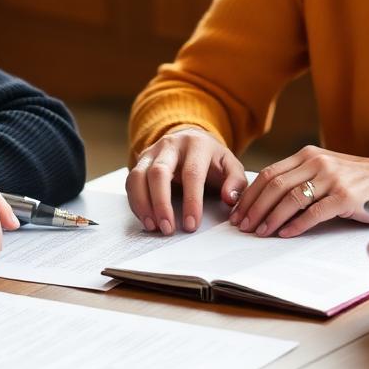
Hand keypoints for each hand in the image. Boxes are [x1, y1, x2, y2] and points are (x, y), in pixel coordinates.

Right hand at [126, 126, 246, 234]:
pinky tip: (146, 219)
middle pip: (159, 172)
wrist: (193, 140)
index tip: (191, 225)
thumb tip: (229, 198)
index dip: (191, 201)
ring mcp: (152, 151)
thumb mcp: (231, 166)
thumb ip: (236, 182)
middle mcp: (171, 145)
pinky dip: (136, 202)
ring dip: (143, 204)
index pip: (192, 173)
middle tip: (167, 229)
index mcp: (196, 144)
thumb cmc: (212, 159)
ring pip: (139, 175)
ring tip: (153, 226)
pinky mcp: (140, 161)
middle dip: (161, 203)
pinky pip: (131, 182)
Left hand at [230, 145, 368, 237]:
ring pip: (290, 199)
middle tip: (242, 225)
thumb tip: (268, 201)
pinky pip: (313, 213)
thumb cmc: (360, 180)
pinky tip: (285, 234)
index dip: (250, 194)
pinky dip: (296, 225)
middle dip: (254, 207)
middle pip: (274, 185)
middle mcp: (317, 162)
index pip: (269, 174)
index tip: (237, 211)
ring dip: (270, 218)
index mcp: (308, 155)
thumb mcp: (327, 171)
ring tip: (259, 232)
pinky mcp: (345, 197)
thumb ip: (302, 179)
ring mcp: (331, 178)